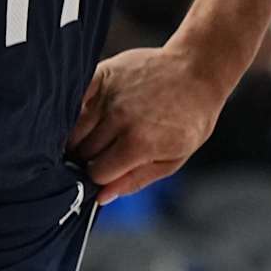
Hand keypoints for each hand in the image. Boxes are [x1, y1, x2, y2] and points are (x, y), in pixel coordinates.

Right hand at [70, 43, 231, 202]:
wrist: (197, 73)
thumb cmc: (189, 119)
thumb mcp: (173, 159)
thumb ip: (135, 180)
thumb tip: (102, 197)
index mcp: (138, 144)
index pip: (98, 173)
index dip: (101, 177)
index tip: (109, 171)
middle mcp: (119, 119)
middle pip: (82, 152)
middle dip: (90, 159)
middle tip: (105, 152)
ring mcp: (109, 95)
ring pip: (73, 129)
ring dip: (80, 138)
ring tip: (98, 136)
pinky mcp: (103, 74)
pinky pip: (73, 99)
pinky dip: (73, 112)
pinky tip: (86, 117)